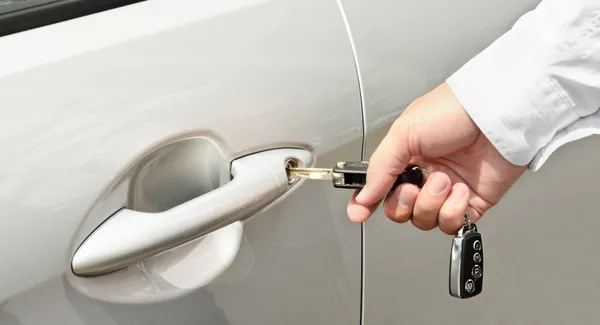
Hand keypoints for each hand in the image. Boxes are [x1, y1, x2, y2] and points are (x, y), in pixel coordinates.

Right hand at [347, 82, 526, 233]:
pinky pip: (452, 224)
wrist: (494, 115)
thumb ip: (379, 169)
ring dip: (431, 203)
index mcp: (405, 157)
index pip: (380, 187)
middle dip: (403, 203)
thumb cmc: (451, 111)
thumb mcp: (403, 134)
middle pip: (400, 210)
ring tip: (444, 180)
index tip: (359, 213)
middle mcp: (424, 175)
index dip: (367, 202)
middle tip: (413, 187)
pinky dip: (453, 211)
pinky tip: (460, 191)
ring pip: (424, 220)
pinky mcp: (471, 202)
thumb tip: (363, 196)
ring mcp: (448, 191)